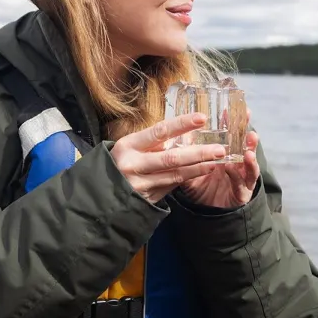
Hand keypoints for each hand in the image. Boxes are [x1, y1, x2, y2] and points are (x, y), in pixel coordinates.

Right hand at [110, 113, 227, 203]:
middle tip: (220, 149)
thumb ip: (153, 143)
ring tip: (216, 161)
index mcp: (128, 145)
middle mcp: (133, 165)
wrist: (97, 195)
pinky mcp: (147, 198)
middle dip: (198, 153)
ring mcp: (140, 184)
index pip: (159, 131)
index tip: (202, 118)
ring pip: (175, 175)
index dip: (182, 124)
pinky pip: (170, 186)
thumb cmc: (117, 163)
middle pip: (172, 157)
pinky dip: (187, 179)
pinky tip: (202, 172)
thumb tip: (183, 135)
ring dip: (198, 168)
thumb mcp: (129, 148)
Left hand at [180, 112, 260, 208]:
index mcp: (225, 155)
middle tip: (247, 120)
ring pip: (249, 165)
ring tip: (248, 146)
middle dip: (247, 134)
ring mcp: (242, 178)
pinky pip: (242, 183)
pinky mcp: (242, 193)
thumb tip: (172, 141)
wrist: (205, 212)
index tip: (229, 109)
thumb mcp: (190, 170)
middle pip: (245, 146)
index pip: (230, 136)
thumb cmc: (201, 187)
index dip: (231, 122)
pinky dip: (239, 174)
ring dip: (250, 154)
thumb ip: (186, 157)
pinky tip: (234, 166)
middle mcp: (237, 164)